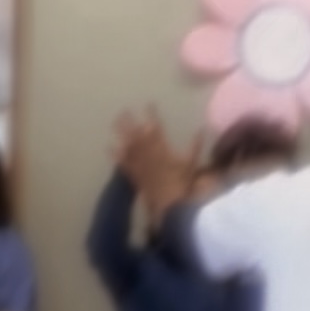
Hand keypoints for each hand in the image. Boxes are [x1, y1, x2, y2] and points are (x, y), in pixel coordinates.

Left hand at [112, 107, 196, 222]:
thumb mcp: (191, 164)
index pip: (156, 128)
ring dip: (121, 134)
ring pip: (128, 145)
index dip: (152, 115)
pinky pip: (123, 163)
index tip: (149, 104)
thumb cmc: (182, 185)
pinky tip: (108, 148)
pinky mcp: (134, 175)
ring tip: (114, 122)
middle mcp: (148, 154)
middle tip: (124, 110)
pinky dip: (115, 155)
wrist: (168, 206)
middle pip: (137, 134)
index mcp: (162, 149)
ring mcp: (139, 164)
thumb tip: (201, 130)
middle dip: (131, 121)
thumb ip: (195, 146)